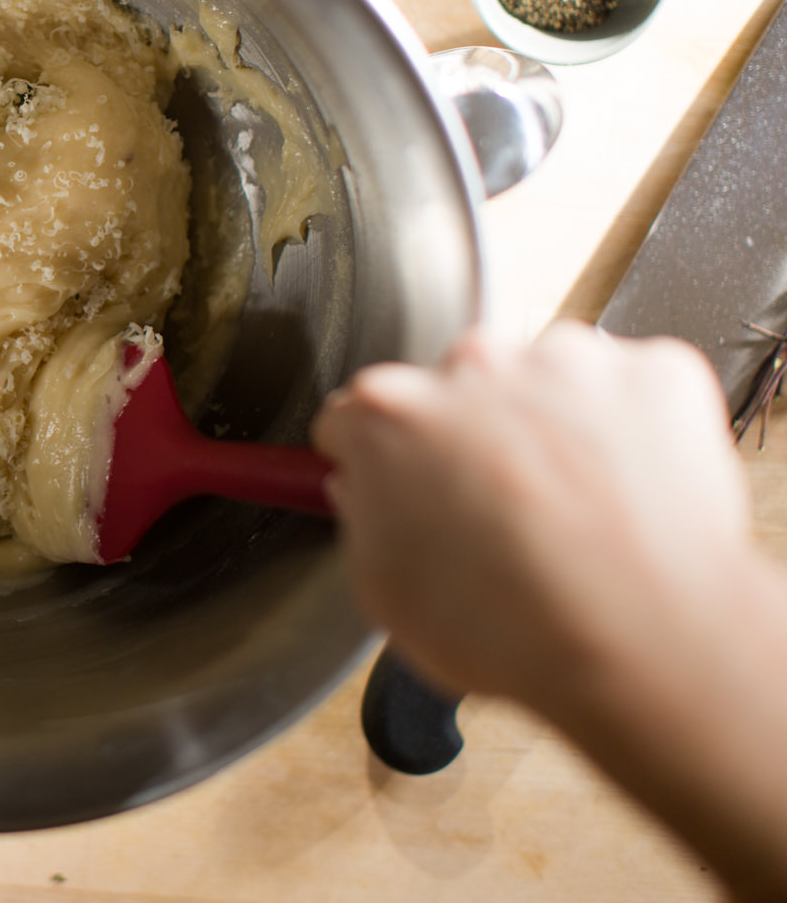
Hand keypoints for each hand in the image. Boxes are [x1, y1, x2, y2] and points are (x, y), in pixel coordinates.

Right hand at [312, 321, 751, 708]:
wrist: (649, 648)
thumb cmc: (518, 633)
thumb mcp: (386, 596)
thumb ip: (362, 519)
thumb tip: (372, 492)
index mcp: (388, 415)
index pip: (357, 415)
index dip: (375, 457)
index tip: (399, 481)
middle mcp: (471, 365)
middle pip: (454, 388)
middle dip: (467, 436)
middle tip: (499, 512)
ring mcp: (567, 361)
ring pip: (543, 379)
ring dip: (548, 426)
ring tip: (573, 511)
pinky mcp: (652, 372)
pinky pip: (627, 388)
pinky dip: (628, 428)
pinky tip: (625, 494)